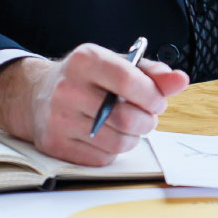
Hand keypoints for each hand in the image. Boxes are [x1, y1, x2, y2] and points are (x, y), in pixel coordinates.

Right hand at [0, 45, 188, 165]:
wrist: (36, 94)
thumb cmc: (86, 78)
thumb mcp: (116, 64)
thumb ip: (151, 73)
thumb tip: (181, 80)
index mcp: (85, 60)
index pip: (128, 80)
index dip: (153, 95)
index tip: (159, 101)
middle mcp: (68, 88)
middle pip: (127, 118)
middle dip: (147, 121)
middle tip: (147, 116)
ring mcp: (58, 118)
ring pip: (118, 141)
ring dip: (133, 137)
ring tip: (128, 125)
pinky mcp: (55, 144)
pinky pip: (102, 157)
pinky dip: (113, 149)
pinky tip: (107, 135)